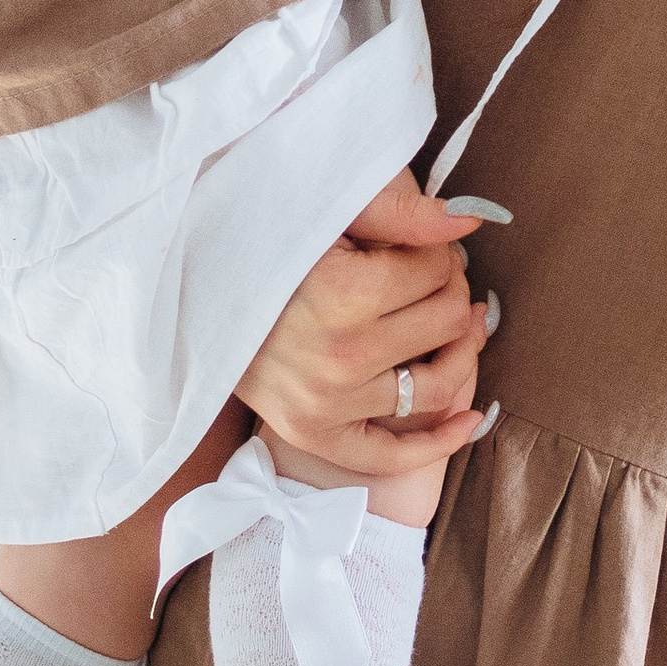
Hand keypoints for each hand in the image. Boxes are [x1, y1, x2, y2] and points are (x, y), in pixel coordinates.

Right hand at [233, 172, 497, 484]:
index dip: (441, 253)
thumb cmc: (265, 243)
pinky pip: (393, 455)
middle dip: (452, 294)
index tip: (421, 248)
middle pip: (446, 322)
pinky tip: (470, 419)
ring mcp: (326, 402)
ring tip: (457, 330)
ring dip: (460, 353)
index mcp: (339, 291)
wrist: (196, 295)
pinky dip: (441, 441)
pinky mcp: (314, 434)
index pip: (437, 270)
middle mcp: (337, 354)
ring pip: (439, 384)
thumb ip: (398, 211)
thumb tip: (469, 221)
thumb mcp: (326, 210)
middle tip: (435, 281)